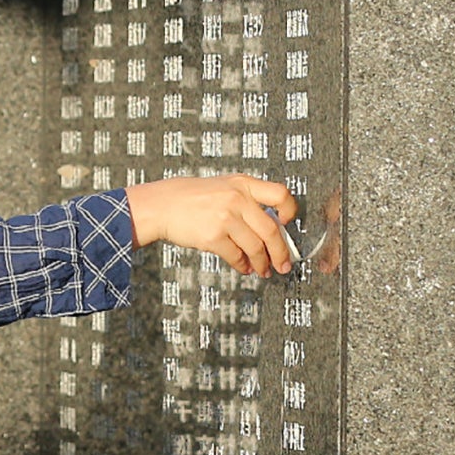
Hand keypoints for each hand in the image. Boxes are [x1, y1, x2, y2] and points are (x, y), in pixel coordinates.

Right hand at [127, 173, 299, 276]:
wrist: (163, 205)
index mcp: (243, 184)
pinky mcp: (213, 236)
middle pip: (271, 230)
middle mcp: (237, 199)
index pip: (280, 194)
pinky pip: (236, 256)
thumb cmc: (192, 197)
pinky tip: (243, 267)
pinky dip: (242, 265)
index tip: (288, 224)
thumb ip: (248, 200)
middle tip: (284, 264)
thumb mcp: (224, 186)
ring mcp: (225, 218)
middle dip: (280, 253)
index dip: (290, 210)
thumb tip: (271, 227)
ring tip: (263, 270)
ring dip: (262, 263)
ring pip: (255, 247)